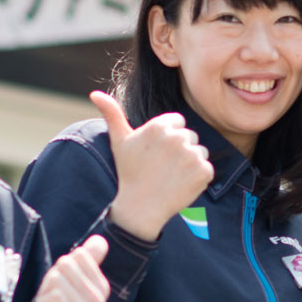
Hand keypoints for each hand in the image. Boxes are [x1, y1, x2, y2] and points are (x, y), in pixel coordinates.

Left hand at [24, 235, 110, 301]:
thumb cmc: (57, 301)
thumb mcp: (71, 275)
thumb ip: (87, 257)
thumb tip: (100, 240)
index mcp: (102, 287)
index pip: (80, 255)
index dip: (64, 266)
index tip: (65, 283)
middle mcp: (99, 300)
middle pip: (66, 265)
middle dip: (53, 279)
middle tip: (55, 296)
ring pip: (58, 280)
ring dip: (47, 292)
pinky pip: (54, 296)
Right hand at [92, 91, 213, 240]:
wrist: (140, 207)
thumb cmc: (129, 173)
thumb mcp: (119, 141)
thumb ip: (112, 114)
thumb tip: (94, 93)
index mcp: (159, 126)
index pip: (178, 122)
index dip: (168, 138)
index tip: (157, 153)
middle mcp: (177, 137)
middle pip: (190, 136)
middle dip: (180, 150)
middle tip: (163, 167)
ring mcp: (192, 155)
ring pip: (199, 151)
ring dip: (190, 163)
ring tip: (171, 175)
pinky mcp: (203, 171)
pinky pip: (207, 168)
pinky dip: (198, 178)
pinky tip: (181, 184)